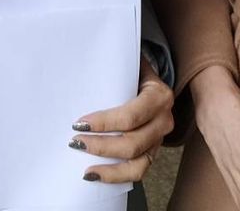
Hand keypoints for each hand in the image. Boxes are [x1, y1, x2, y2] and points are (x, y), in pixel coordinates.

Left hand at [70, 55, 174, 183]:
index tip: (79, 122)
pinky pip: (138, 172)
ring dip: (108, 167)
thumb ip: (116, 65)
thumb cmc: (134, 73)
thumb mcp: (131, 65)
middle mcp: (164, 120)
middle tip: (75, 141)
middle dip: (101, 146)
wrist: (152, 84)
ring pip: (137, 163)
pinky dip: (116, 177)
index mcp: (159, 96)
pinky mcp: (153, 153)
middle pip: (132, 143)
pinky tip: (95, 175)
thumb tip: (83, 62)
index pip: (130, 115)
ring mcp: (160, 140)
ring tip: (84, 168)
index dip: (104, 123)